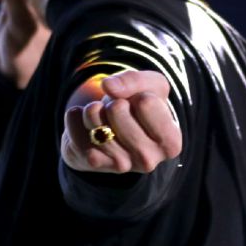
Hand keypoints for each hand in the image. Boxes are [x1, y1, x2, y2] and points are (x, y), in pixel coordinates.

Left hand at [61, 70, 182, 174]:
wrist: (115, 129)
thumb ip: (135, 80)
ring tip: (103, 116)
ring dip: (93, 109)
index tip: (142, 105)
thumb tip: (109, 87)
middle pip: (117, 110)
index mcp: (171, 143)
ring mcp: (120, 166)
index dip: (140, 94)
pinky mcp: (93, 163)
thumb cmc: (140, 107)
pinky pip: (74, 128)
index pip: (146, 103)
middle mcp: (148, 160)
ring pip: (94, 119)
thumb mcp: (151, 86)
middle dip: (114, 101)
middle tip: (120, 110)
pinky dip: (75, 117)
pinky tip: (86, 123)